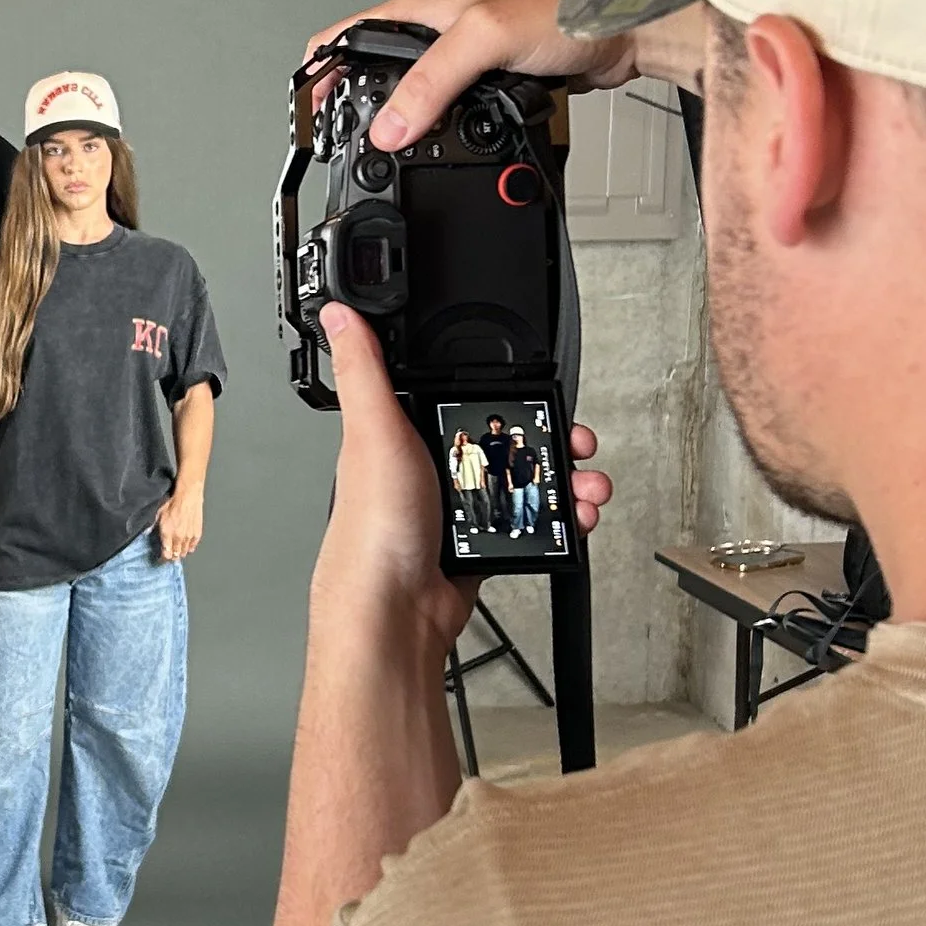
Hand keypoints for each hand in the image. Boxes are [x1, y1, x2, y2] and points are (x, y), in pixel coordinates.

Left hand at [154, 487, 204, 562]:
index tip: (160, 558)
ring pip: (184, 553)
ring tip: (176, 550)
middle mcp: (178, 537)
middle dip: (171, 556)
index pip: (165, 554)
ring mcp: (188, 537)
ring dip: (179, 553)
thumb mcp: (158, 514)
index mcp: (167, 533)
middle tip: (168, 554)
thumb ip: (153, 525)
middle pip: (175, 555)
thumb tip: (147, 532)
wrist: (188, 496)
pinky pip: (192, 547)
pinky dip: (189, 548)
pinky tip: (185, 545)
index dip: (163, 558)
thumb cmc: (173, 502)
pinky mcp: (197, 534)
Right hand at [304, 0, 701, 151]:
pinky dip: (445, 131)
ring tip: (392, 156)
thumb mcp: (482, 39)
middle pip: (374, 73)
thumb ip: (430, 83)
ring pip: (416, 96)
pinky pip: (455, 111)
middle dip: (355, 109)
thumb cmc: (568, 2)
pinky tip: (449, 147)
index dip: (316, 77)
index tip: (307, 119)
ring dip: (403, 123)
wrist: (628, 21)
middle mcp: (437, 29)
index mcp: (420, 9)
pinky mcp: (497, 79)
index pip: (343, 37)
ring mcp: (467, 56)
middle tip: (345, 149)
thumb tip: (388, 128)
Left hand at [311, 307, 611, 646]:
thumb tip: (340, 314)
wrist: (395, 611)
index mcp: (402, 433)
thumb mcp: (374, 432)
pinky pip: (529, 520)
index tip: (541, 389)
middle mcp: (430, 466)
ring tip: (586, 486)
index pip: (463, 395)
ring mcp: (457, 505)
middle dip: (550, 439)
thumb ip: (364, 370)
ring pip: (524, 481)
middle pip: (506, 439)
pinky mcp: (480, 541)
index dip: (506, 390)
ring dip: (564, 480)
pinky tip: (572, 516)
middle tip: (577, 441)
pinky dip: (558, 518)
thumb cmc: (372, 528)